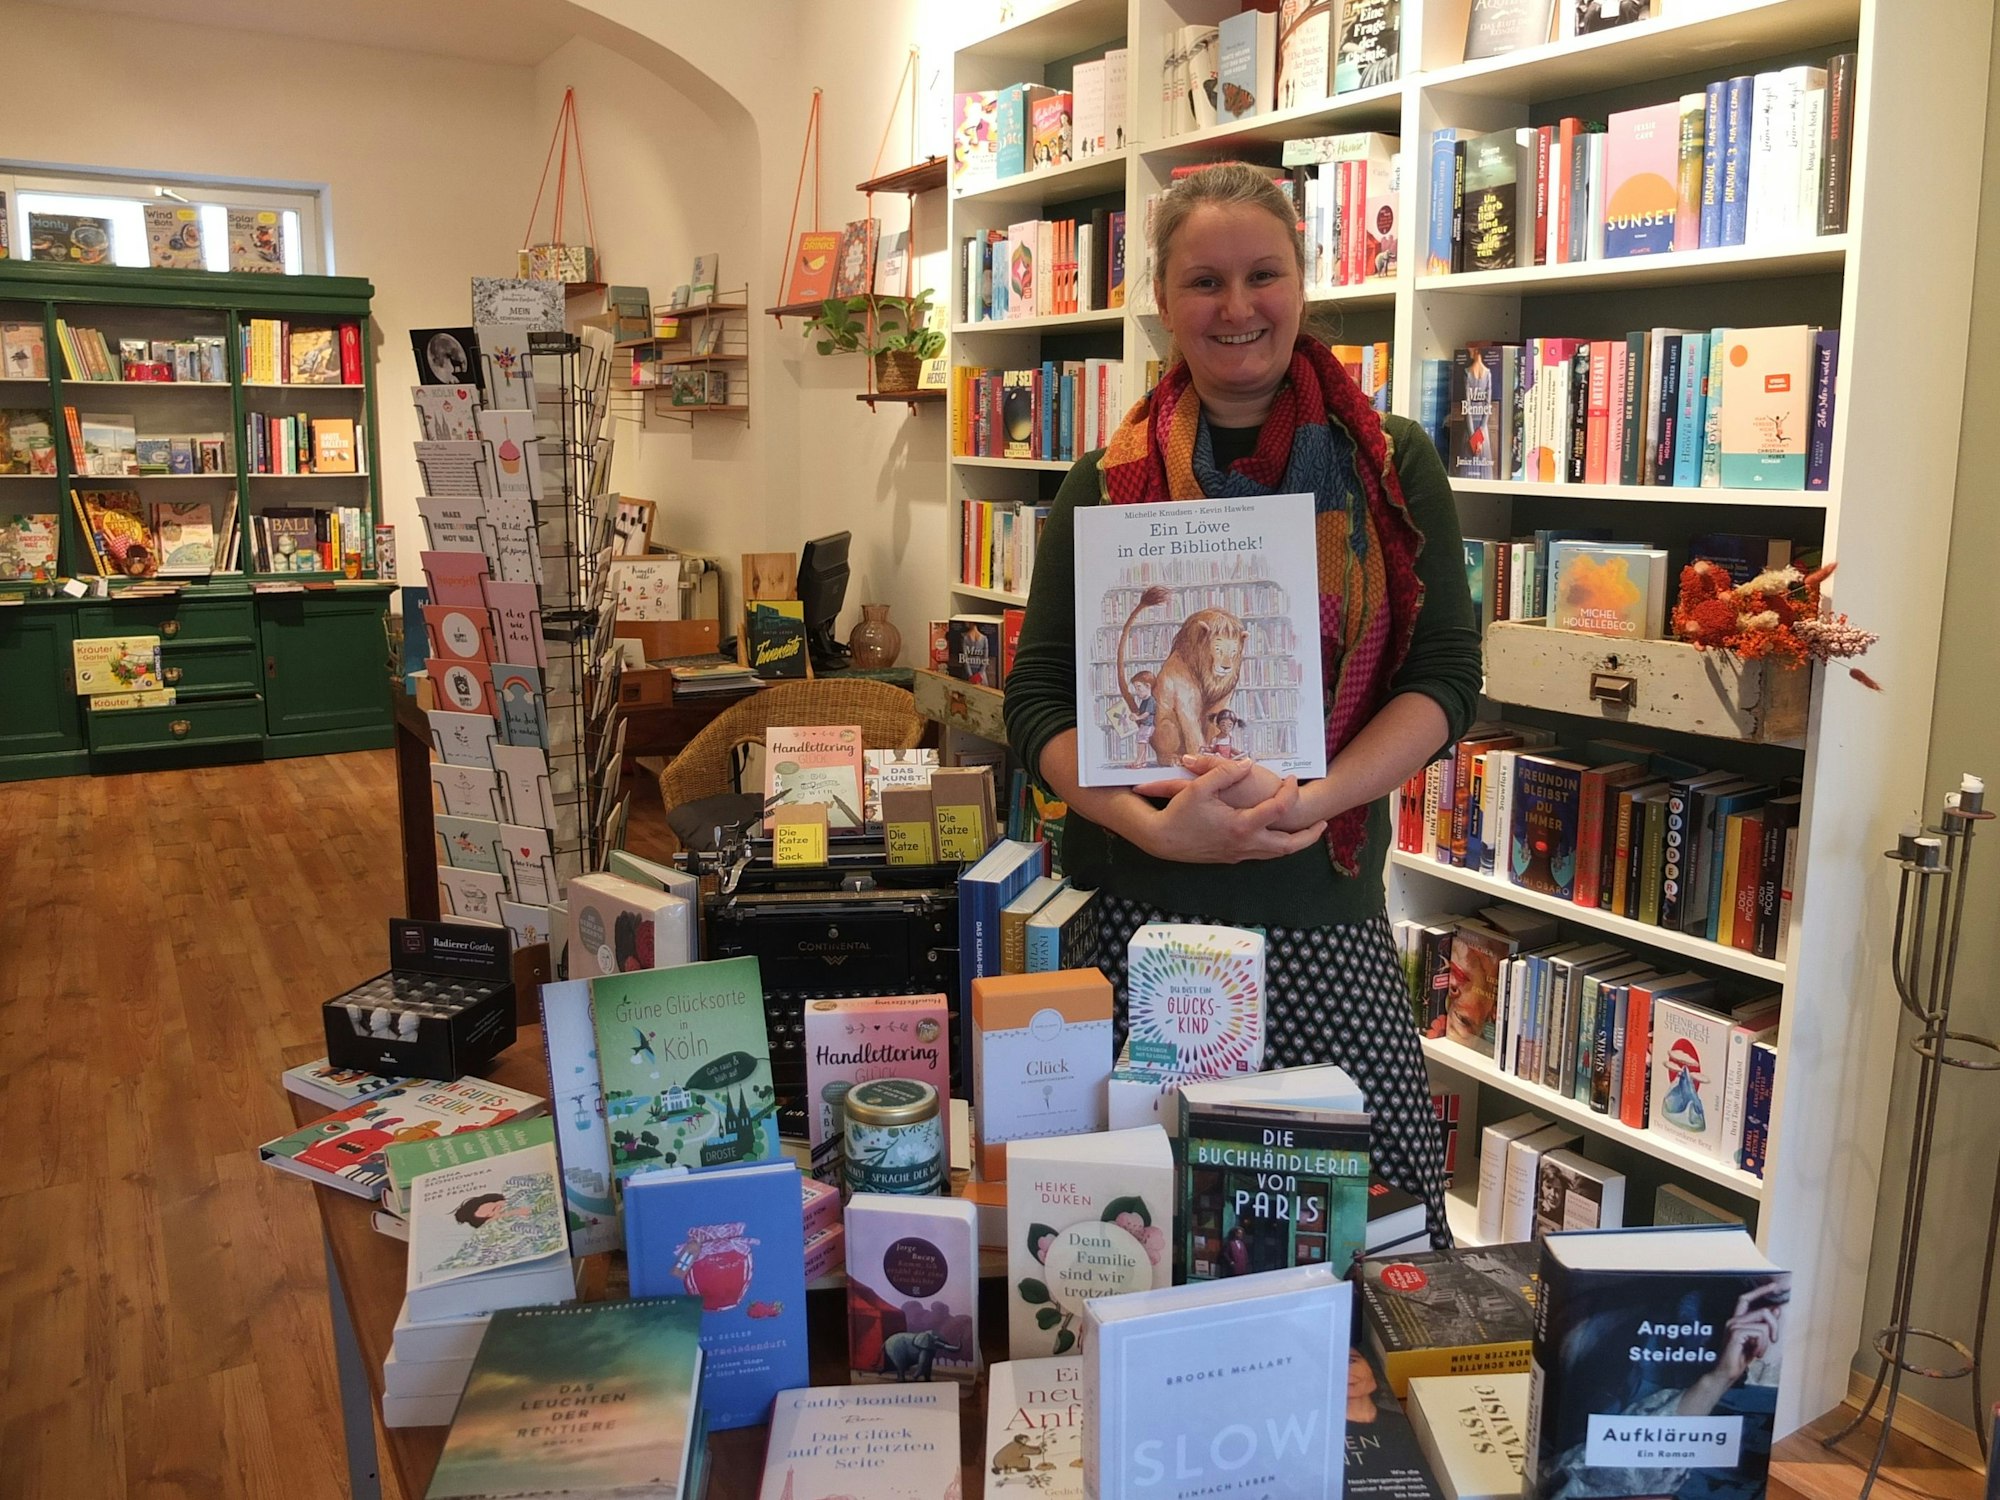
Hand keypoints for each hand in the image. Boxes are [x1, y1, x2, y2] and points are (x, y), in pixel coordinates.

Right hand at [1128, 757, 1326, 863]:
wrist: (1161, 840)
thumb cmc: (1179, 813)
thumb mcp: (1200, 786)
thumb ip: (1226, 771)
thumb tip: (1249, 763)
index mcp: (1241, 825)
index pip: (1278, 809)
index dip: (1289, 792)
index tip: (1291, 779)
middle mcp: (1245, 843)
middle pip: (1288, 845)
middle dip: (1309, 836)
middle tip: (1323, 824)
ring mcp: (1239, 854)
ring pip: (1276, 854)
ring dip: (1296, 844)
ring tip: (1308, 833)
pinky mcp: (1231, 858)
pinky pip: (1262, 855)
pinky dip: (1276, 847)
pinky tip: (1276, 836)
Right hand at [1677, 1283, 1785, 1414]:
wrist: (1726, 1373)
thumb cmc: (1740, 1359)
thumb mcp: (1756, 1341)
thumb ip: (1764, 1326)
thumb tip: (1775, 1309)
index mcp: (1737, 1320)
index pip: (1746, 1298)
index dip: (1760, 1290)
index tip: (1774, 1285)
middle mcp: (1733, 1320)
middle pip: (1762, 1311)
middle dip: (1774, 1325)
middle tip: (1774, 1340)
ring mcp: (1733, 1326)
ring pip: (1763, 1324)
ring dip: (1767, 1342)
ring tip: (1759, 1352)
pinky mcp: (1736, 1334)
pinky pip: (1760, 1334)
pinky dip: (1762, 1346)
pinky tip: (1755, 1354)